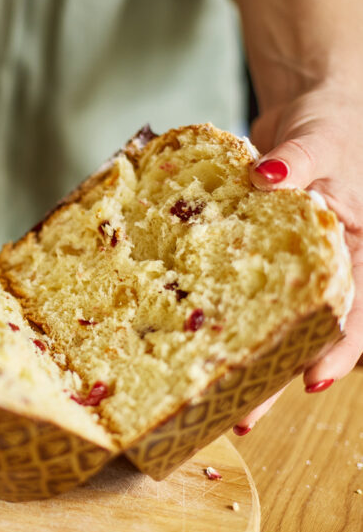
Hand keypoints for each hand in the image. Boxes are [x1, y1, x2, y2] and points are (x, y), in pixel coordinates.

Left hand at [233, 83, 362, 434]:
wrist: (308, 116)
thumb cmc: (330, 129)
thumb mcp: (320, 141)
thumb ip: (299, 161)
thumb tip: (272, 177)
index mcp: (356, 249)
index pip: (355, 308)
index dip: (337, 349)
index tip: (312, 381)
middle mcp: (325, 269)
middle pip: (304, 332)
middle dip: (277, 375)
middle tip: (243, 416)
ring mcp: (287, 270)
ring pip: (267, 323)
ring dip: (242, 359)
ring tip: (210, 396)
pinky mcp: (251, 260)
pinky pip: (233, 291)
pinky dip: (214, 313)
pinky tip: (184, 338)